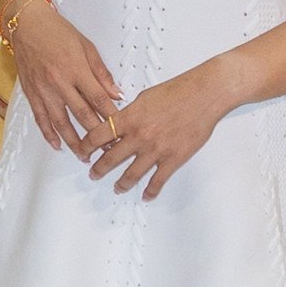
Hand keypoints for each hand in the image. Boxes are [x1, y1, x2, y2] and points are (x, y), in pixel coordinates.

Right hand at [5, 0, 119, 152]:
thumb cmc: (57, 31)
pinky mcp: (31, 92)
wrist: (27, 24)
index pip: (98, 99)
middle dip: (97, 135)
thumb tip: (116, 94)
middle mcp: (59, 81)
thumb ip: (101, 73)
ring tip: (85, 155)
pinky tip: (57, 144)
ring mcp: (44, 89)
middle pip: (82, 114)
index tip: (121, 129)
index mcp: (76, 69)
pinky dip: (48, 133)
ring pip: (61, 122)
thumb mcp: (87, 47)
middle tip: (108, 149)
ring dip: (74, 141)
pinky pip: (41, 118)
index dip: (111, 117)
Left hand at [88, 66, 228, 199]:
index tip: (82, 152)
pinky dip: (151, 191)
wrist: (203, 95)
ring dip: (121, 184)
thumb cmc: (178, 91)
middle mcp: (139, 136)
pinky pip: (157, 181)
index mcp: (129, 118)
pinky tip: (146, 195)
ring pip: (131, 174)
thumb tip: (122, 123)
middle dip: (99, 169)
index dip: (86, 146)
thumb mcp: (144, 97)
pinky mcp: (173, 159)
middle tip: (93, 173)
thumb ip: (130, 113)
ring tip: (116, 187)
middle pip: (110, 158)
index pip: (97, 136)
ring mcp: (155, 150)